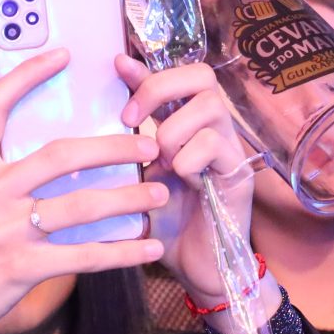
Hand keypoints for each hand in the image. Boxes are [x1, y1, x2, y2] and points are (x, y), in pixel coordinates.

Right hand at [0, 49, 164, 333]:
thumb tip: (48, 158)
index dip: (27, 75)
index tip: (62, 55)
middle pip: (59, 155)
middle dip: (111, 146)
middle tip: (148, 142)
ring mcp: (4, 230)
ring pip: (81, 206)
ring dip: (128, 198)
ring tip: (159, 193)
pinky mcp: (21, 267)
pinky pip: (83, 256)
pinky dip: (121, 252)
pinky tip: (147, 249)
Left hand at [115, 56, 252, 303]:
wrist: (195, 269)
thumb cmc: (162, 222)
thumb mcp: (134, 178)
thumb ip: (124, 146)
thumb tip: (92, 121)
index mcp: (184, 126)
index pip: (172, 77)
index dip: (145, 67)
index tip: (116, 64)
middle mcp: (211, 130)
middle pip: (202, 75)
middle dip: (160, 87)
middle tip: (132, 119)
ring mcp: (230, 150)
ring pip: (210, 106)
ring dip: (174, 130)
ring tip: (159, 160)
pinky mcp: (240, 175)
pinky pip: (216, 144)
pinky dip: (189, 159)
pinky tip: (180, 182)